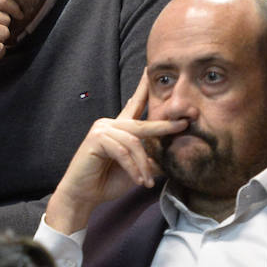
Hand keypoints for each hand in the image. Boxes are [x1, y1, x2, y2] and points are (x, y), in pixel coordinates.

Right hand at [46, 73, 181, 234]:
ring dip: (143, 165)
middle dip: (164, 125)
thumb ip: (150, 161)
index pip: (134, 104)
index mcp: (119, 128)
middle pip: (141, 123)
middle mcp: (110, 124)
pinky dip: (132, 167)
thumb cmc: (107, 182)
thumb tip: (170, 157)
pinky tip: (137, 180)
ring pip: (134, 142)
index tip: (150, 71)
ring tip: (147, 181)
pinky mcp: (96, 138)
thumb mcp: (136, 170)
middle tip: (183, 124)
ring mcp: (102, 129)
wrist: (83, 195)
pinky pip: (123, 151)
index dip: (143, 88)